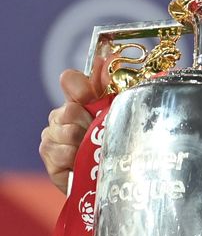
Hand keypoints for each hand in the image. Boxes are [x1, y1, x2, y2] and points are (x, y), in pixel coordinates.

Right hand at [39, 56, 110, 192]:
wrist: (111, 179)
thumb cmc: (117, 144)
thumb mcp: (119, 113)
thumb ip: (110, 86)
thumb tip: (108, 56)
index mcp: (82, 99)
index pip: (71, 80)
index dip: (80, 87)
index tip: (88, 96)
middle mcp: (64, 113)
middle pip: (69, 109)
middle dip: (88, 124)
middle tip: (99, 136)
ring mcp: (53, 134)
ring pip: (64, 131)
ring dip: (82, 143)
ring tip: (92, 151)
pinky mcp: (48, 155)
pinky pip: (57, 151)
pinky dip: (72, 158)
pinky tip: (79, 162)